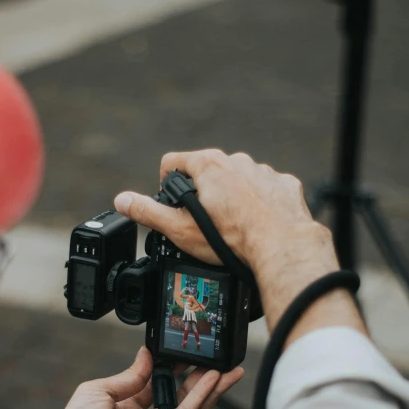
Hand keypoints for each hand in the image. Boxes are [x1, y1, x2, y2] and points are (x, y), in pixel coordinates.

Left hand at [39, 347, 242, 408]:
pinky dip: (202, 399)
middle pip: (179, 393)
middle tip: (216, 358)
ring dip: (210, 387)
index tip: (186, 349)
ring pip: (190, 405)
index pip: (156, 381)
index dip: (173, 366)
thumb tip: (147, 355)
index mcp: (124, 404)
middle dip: (199, 375)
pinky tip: (213, 381)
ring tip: (228, 368)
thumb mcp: (97, 391)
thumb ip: (128, 375)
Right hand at [114, 149, 318, 271]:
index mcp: (209, 165)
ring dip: (233, 198)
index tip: (173, 204)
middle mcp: (237, 161)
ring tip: (234, 227)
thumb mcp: (180, 229)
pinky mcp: (285, 185)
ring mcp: (264, 172)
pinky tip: (259, 224)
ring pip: (239, 180)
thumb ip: (149, 212)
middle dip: (203, 194)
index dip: (166, 184)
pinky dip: (261, 204)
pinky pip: (266, 191)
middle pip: (208, 172)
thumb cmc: (232, 239)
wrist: (282, 247)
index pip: (173, 162)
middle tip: (205, 223)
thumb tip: (123, 201)